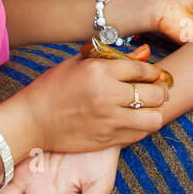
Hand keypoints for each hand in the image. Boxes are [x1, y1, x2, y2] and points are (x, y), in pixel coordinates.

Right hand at [19, 44, 168, 152]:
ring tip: (148, 107)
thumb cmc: (54, 86)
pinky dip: (143, 126)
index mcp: (99, 71)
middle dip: (160, 90)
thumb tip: (146, 52)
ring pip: (154, 118)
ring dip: (155, 111)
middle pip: (155, 94)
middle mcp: (107, 96)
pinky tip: (135, 120)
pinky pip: (139, 134)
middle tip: (157, 90)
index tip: (154, 74)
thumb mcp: (80, 63)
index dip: (154, 71)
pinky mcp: (107, 140)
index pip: (144, 70)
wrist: (32, 120)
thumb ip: (116, 57)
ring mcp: (108, 121)